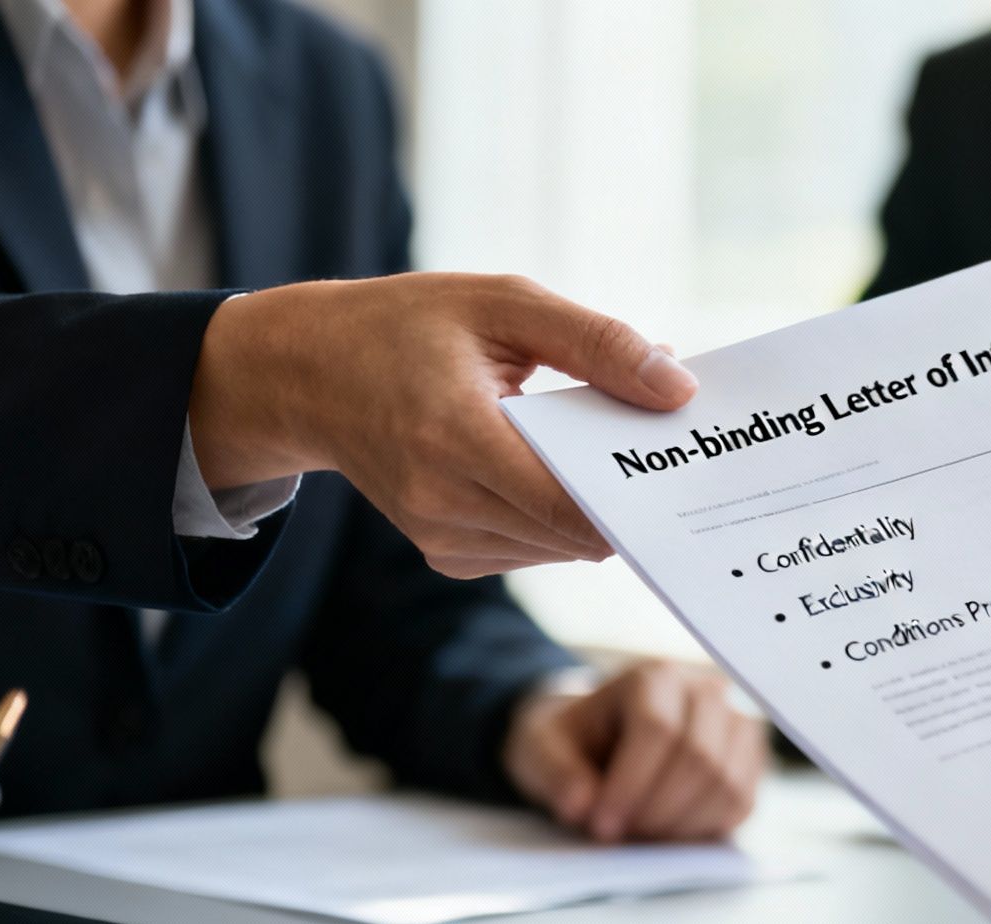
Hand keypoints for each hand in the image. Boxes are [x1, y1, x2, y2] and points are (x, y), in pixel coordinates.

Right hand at [188, 273, 697, 577]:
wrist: (307, 372)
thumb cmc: (407, 325)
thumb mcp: (504, 303)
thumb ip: (598, 343)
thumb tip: (678, 389)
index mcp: (454, 435)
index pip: (570, 503)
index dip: (634, 495)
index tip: (684, 466)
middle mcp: (442, 501)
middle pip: (575, 532)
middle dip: (623, 494)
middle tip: (657, 445)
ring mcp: (439, 536)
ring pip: (560, 548)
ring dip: (590, 505)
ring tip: (594, 443)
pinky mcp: (444, 554)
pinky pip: (532, 549)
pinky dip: (555, 516)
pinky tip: (548, 467)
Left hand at [502, 662, 767, 841]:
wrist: (600, 740)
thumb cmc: (571, 741)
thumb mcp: (539, 747)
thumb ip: (554, 772)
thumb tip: (581, 804)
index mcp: (653, 676)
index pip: (658, 728)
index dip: (630, 784)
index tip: (599, 823)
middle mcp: (705, 691)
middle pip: (699, 757)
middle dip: (656, 810)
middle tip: (618, 834)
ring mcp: (735, 724)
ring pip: (727, 783)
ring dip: (681, 824)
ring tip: (640, 833)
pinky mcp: (748, 760)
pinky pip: (742, 803)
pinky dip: (704, 829)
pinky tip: (667, 831)